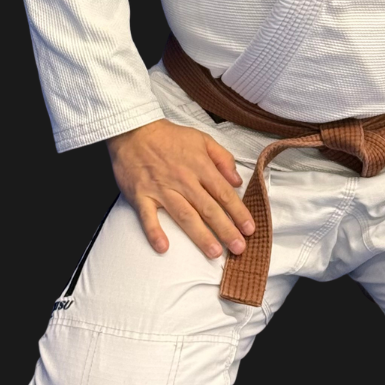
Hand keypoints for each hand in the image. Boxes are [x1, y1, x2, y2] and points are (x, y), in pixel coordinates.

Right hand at [106, 119, 254, 258]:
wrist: (134, 131)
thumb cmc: (169, 137)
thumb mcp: (202, 139)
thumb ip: (222, 158)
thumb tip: (237, 180)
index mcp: (200, 166)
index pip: (224, 193)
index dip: (239, 212)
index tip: (250, 228)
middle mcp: (184, 180)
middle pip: (208, 209)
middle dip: (226, 230)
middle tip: (239, 248)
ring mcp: (162, 189)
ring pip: (185, 216)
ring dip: (200, 236)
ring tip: (214, 253)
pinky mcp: (141, 195)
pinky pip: (148, 217)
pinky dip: (154, 232)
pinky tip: (163, 247)